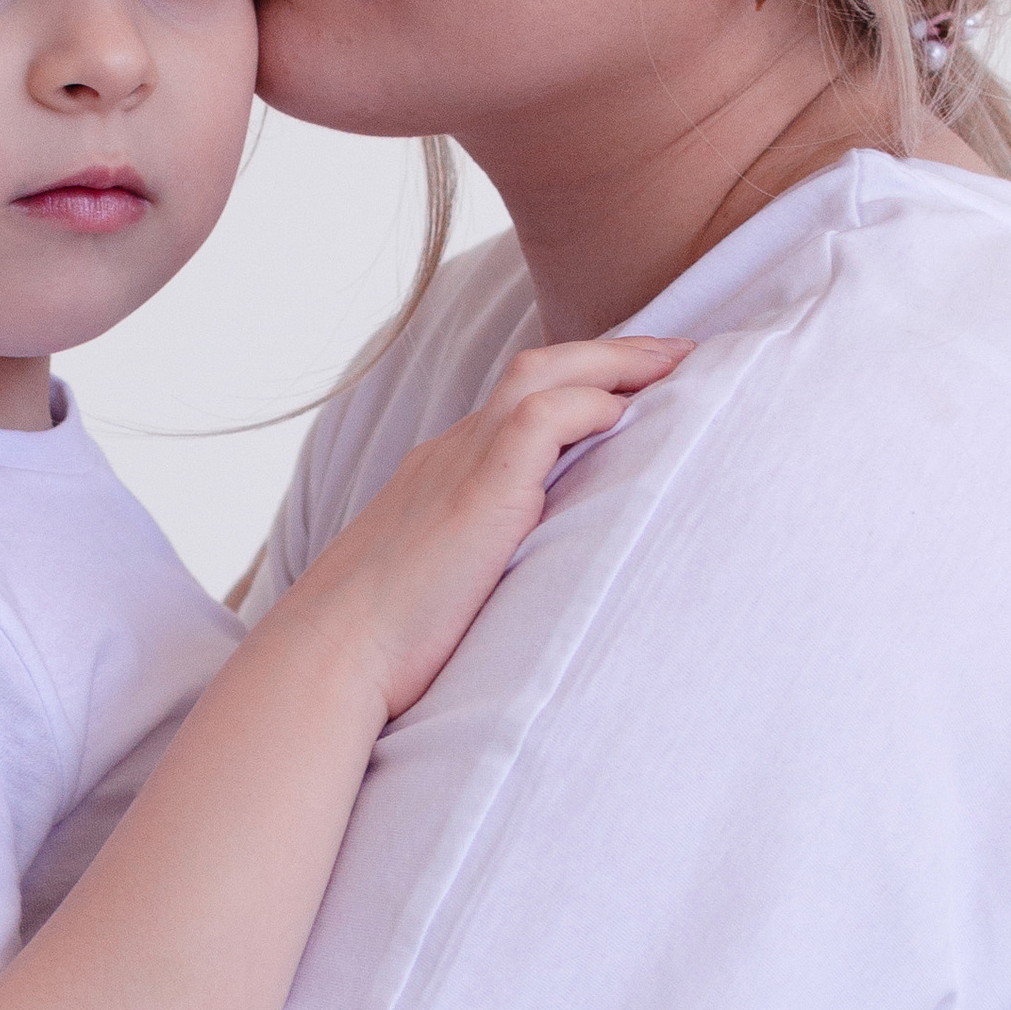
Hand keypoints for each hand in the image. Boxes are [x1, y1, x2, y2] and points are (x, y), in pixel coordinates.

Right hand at [277, 334, 689, 721]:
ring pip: (542, 375)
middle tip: (680, 353)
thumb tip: (523, 584)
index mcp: (444, 474)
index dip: (581, 385)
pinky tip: (624, 414)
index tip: (638, 387)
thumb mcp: (439, 584)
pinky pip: (537, 420)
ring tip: (675, 365)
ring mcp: (460, 467)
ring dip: (613, 362)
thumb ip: (481, 562)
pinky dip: (585, 406)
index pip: (521, 403)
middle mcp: (451, 454)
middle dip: (614, 353)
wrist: (330, 656)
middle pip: (538, 369)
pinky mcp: (475, 494)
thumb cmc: (378, 643)